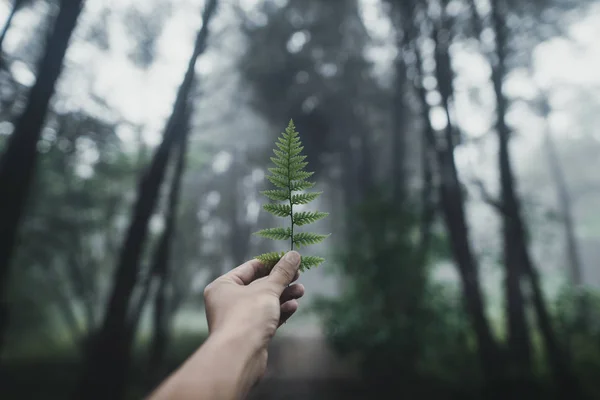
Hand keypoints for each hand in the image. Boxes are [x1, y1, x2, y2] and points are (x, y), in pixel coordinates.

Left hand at [203, 251, 304, 382]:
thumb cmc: (246, 317)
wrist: (239, 357)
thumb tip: (294, 255)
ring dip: (284, 296)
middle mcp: (228, 301)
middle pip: (259, 285)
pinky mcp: (250, 334)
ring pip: (265, 302)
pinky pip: (266, 317)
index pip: (250, 268)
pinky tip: (293, 306)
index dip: (272, 262)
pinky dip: (280, 311)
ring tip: (301, 291)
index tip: (290, 260)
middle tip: (299, 275)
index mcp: (223, 286)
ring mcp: (239, 319)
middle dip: (281, 281)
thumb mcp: (267, 289)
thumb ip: (282, 272)